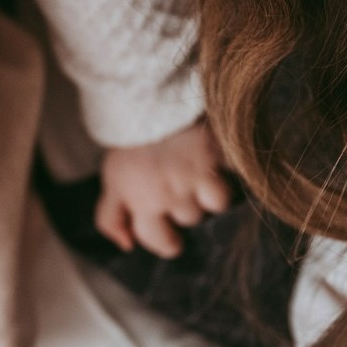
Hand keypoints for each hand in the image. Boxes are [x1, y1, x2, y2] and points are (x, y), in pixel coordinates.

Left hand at [95, 120, 232, 257]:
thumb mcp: (111, 182)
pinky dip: (229, 170)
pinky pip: (235, 176)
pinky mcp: (219, 154)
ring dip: (209, 189)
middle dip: (185, 205)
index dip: (166, 240)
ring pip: (216, 204)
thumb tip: (127, 246)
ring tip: (195, 169)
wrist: (146, 101)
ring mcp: (197, 175)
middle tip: (175, 182)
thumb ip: (111, 218)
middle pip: (191, 220)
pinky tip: (218, 160)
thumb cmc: (129, 146)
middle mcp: (171, 194)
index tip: (170, 234)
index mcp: (142, 202)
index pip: (160, 242)